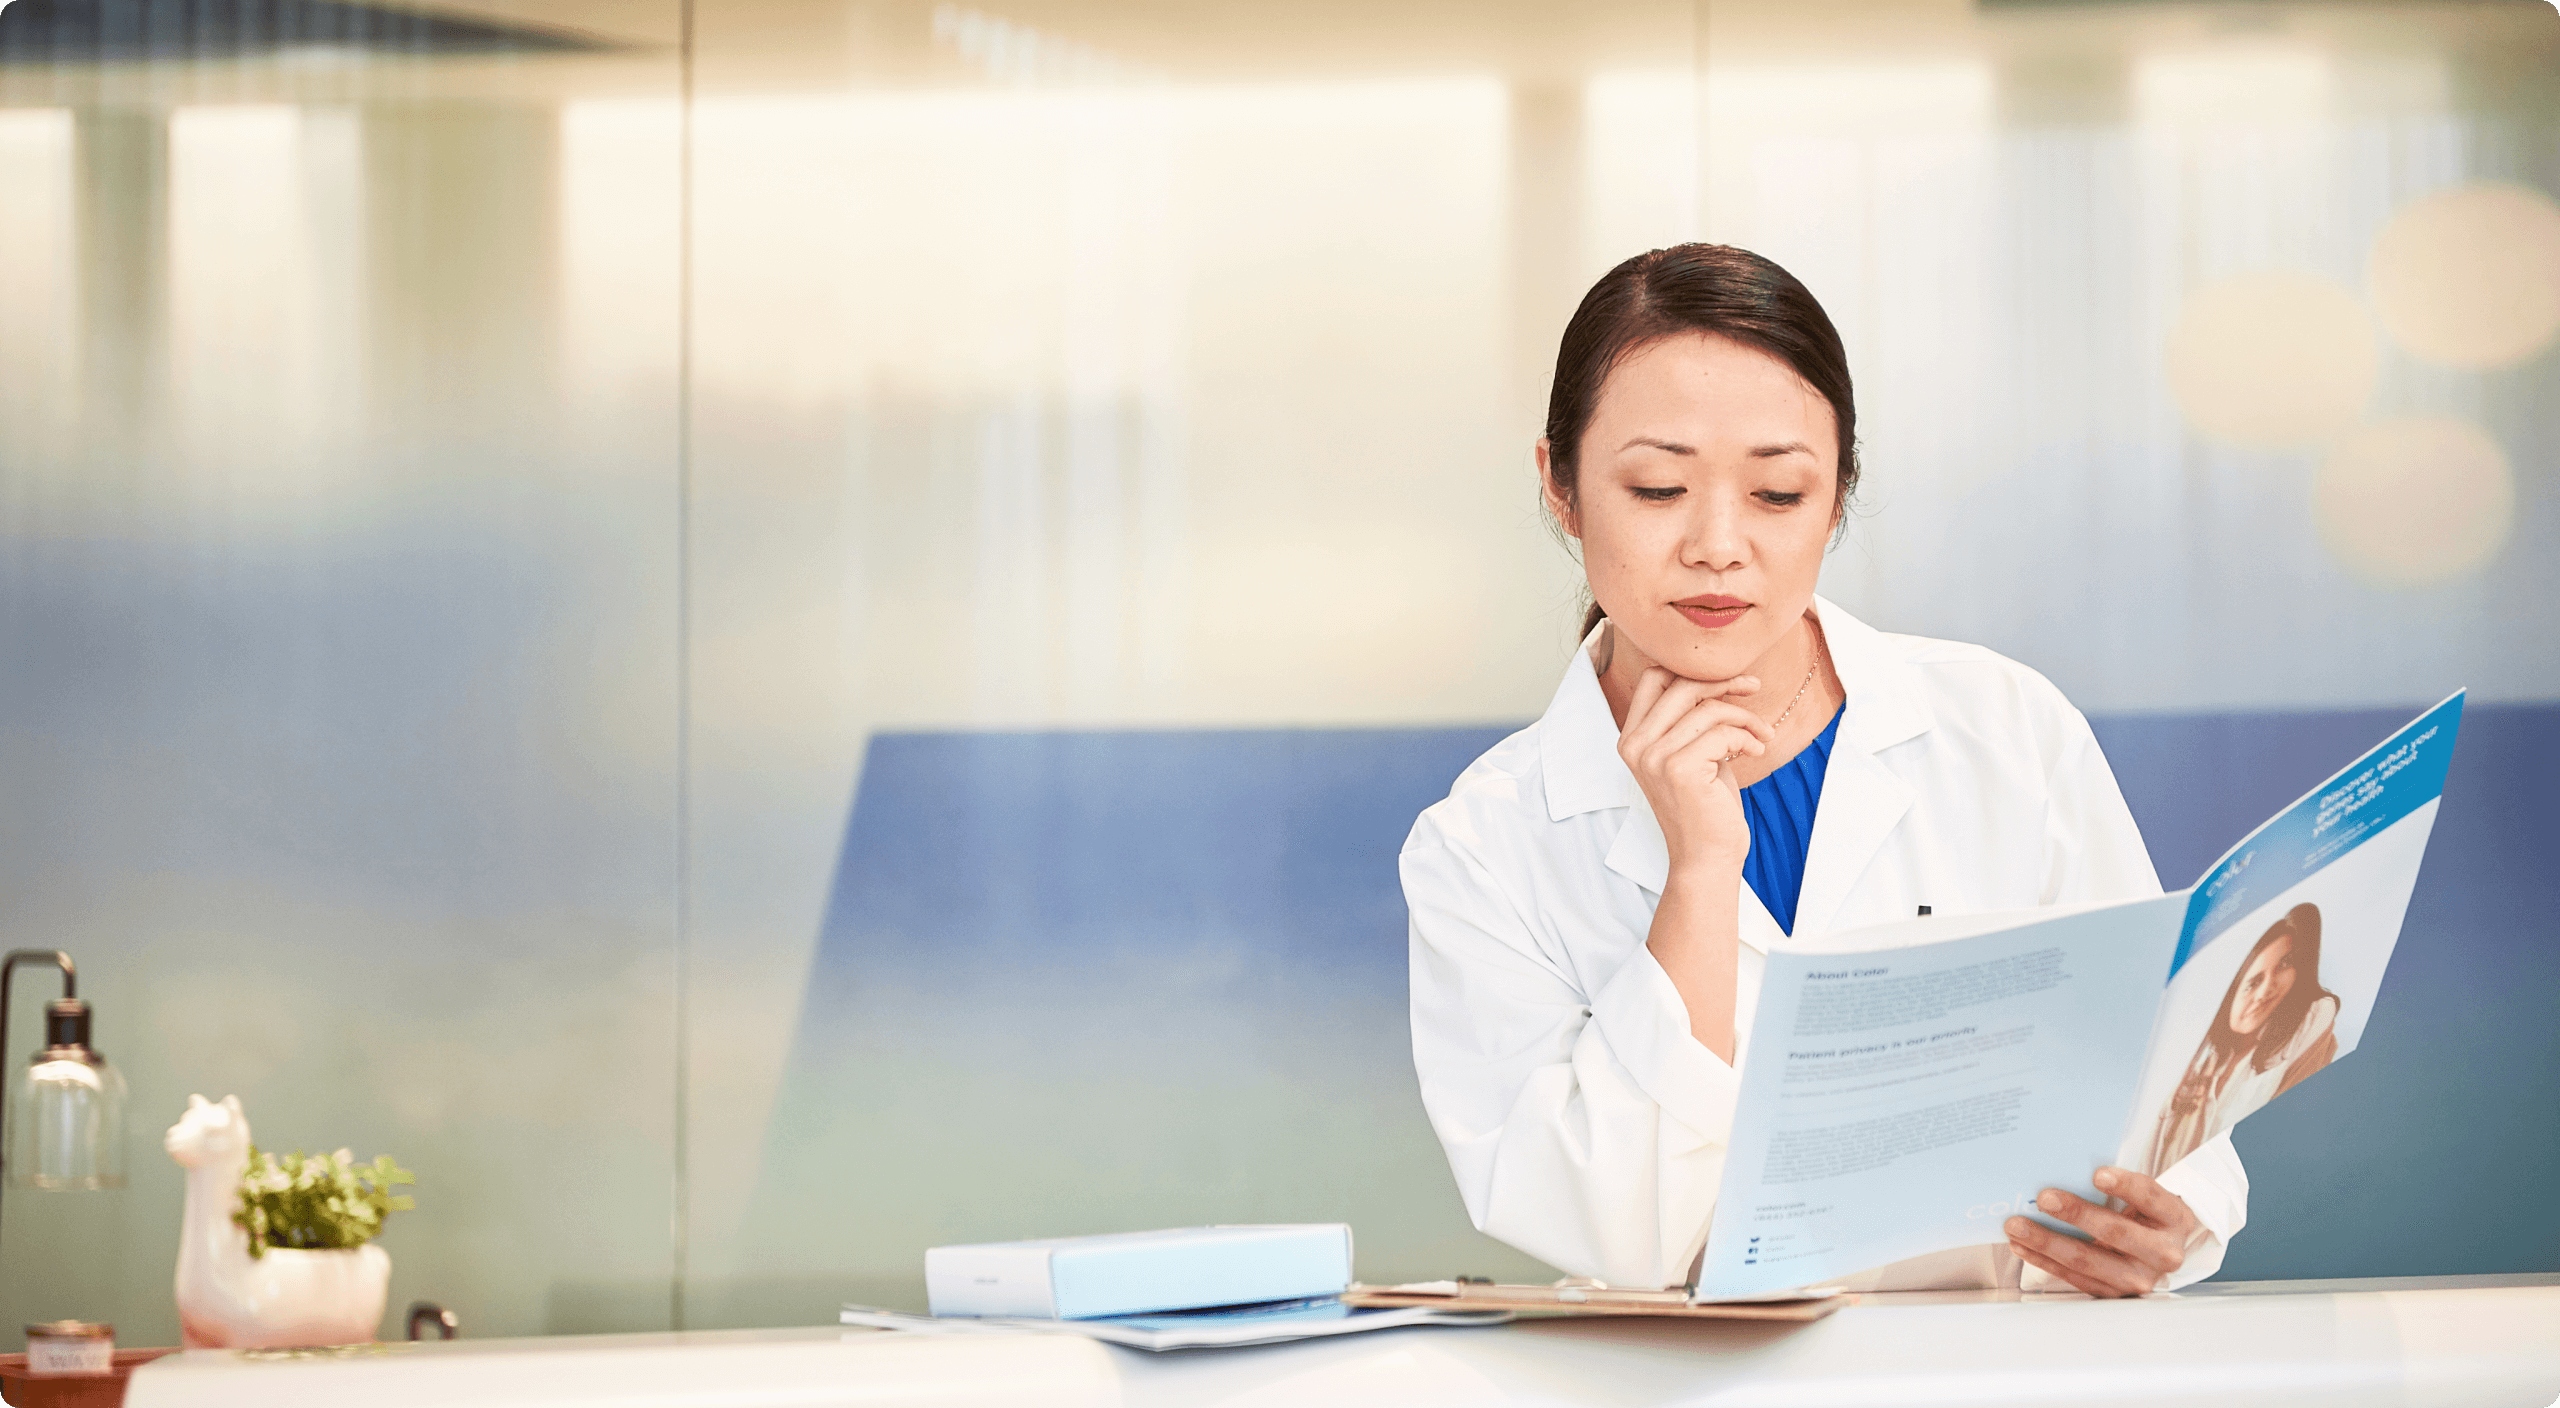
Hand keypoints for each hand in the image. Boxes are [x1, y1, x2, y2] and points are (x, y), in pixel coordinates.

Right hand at [1616, 666, 1774, 875]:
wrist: (1707, 858)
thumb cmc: (1705, 807)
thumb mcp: (1692, 754)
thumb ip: (1692, 719)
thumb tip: (1720, 679)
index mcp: (1631, 738)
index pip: (1655, 678)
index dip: (1694, 671)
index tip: (1729, 680)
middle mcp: (1635, 745)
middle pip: (1682, 685)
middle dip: (1725, 682)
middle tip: (1754, 688)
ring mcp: (1653, 757)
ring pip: (1708, 709)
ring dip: (1745, 718)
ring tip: (1762, 736)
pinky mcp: (1678, 769)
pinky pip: (1724, 733)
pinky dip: (1748, 739)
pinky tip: (1755, 753)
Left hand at [2005, 1166, 2199, 1297]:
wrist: (2160, 1251)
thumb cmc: (2145, 1215)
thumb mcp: (2146, 1197)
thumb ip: (2117, 1185)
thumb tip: (2063, 1165)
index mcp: (2174, 1219)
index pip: (2151, 1198)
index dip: (2125, 1186)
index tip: (2097, 1174)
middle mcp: (2163, 1253)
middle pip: (2115, 1232)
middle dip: (2076, 1214)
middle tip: (2044, 1198)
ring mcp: (2140, 1278)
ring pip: (2088, 1261)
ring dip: (2047, 1242)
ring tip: (2016, 1226)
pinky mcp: (2115, 1294)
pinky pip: (2074, 1278)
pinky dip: (2044, 1260)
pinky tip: (2022, 1246)